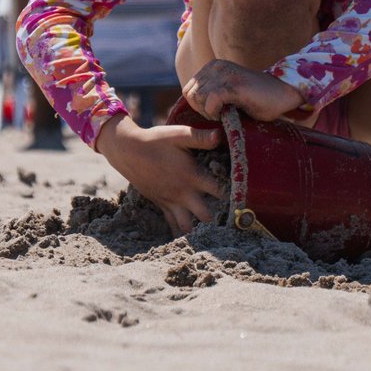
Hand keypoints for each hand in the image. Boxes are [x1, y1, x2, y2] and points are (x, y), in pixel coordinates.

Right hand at [97, 114, 222, 233]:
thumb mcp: (178, 135)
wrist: (127, 150)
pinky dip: (180, 231)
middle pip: (206, 216)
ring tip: (210, 229)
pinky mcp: (161, 204)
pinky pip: (172, 224)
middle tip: (229, 218)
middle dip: (218, 219)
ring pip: (187, 226)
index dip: (233, 195)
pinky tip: (189, 235)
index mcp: (191, 175)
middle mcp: (183, 193)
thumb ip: (200, 137)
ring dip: (198, 228)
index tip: (243, 196)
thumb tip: (221, 135)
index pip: (219, 191)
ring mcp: (171, 201)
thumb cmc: (155, 140)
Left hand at [181, 58, 305, 122]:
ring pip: (198, 97)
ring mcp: (225, 74)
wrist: (284, 93)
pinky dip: (214, 112)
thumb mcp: (228, 93)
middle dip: (200, 110)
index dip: (197, 106)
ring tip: (223, 115)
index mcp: (213, 67)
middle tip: (218, 116)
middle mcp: (217, 67)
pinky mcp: (234, 85)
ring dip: (208, 112)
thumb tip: (193, 108)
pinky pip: (211, 100)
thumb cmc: (257, 99)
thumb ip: (211, 94)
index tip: (213, 113)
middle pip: (190, 94)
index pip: (189, 89)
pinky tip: (226, 115)